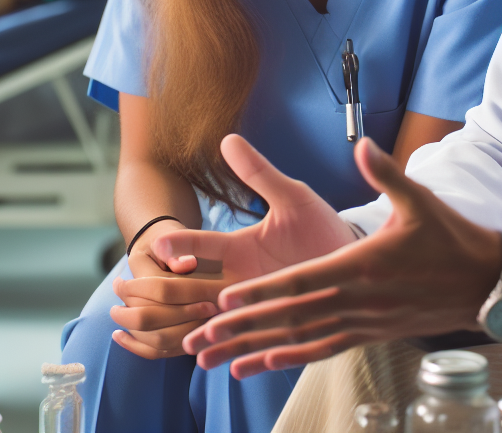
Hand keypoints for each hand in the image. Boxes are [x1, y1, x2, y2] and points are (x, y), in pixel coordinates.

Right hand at [113, 135, 357, 359]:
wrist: (355, 256)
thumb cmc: (321, 225)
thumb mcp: (292, 196)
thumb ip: (259, 172)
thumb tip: (228, 138)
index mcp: (239, 247)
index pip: (200, 245)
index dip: (180, 245)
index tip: (166, 246)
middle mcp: (240, 278)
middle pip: (194, 289)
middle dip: (171, 294)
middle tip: (147, 301)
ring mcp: (255, 305)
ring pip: (214, 322)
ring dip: (197, 330)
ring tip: (188, 343)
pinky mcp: (275, 327)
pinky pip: (246, 344)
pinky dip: (229, 354)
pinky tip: (216, 363)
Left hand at [181, 138, 501, 378]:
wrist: (486, 283)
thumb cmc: (452, 238)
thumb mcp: (420, 199)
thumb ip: (386, 173)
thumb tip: (364, 144)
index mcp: (364, 265)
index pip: (304, 281)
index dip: (264, 292)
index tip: (226, 297)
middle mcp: (360, 299)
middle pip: (294, 315)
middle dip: (247, 325)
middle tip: (203, 335)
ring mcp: (366, 322)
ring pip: (305, 337)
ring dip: (261, 346)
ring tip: (222, 356)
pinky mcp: (373, 333)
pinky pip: (326, 348)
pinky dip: (293, 357)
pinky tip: (265, 361)